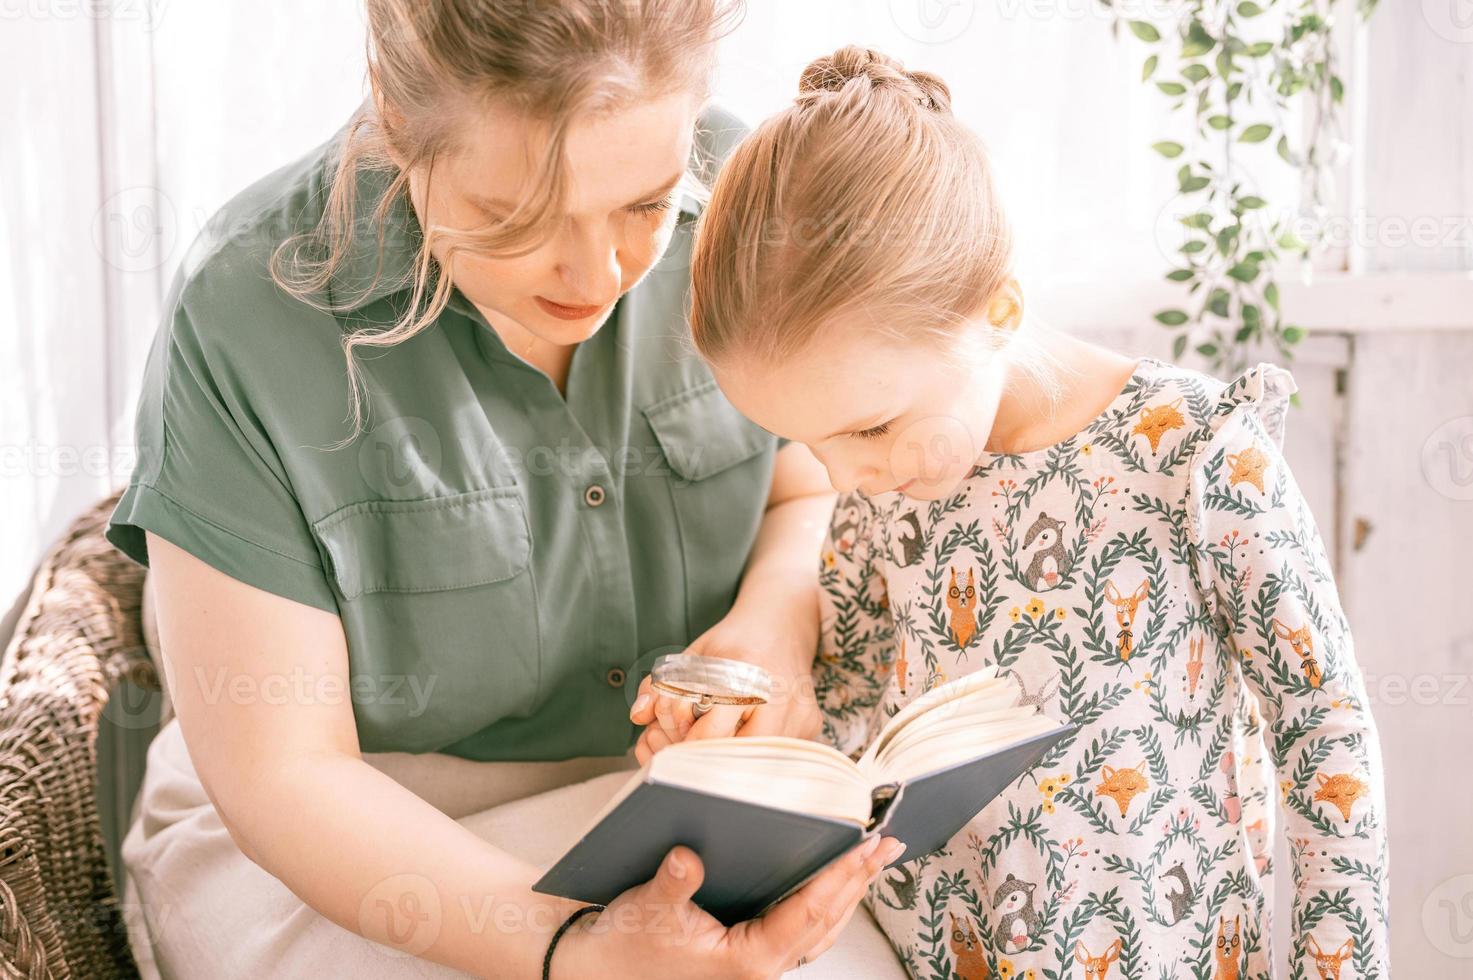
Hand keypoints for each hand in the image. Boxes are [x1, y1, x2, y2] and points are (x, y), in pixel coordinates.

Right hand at [553, 835, 905, 978]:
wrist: (601, 973)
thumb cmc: (625, 945)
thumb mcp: (645, 909)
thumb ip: (670, 883)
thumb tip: (687, 856)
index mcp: (746, 961)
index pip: (808, 913)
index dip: (841, 878)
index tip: (869, 848)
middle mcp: (761, 968)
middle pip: (826, 921)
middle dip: (859, 880)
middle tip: (889, 842)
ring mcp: (760, 965)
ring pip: (821, 929)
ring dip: (849, 893)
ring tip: (873, 858)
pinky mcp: (752, 955)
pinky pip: (804, 930)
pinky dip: (825, 904)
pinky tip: (833, 881)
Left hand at [630, 610, 821, 765]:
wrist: (784, 623)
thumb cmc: (732, 643)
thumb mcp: (692, 656)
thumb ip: (661, 685)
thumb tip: (639, 716)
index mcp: (744, 670)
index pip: (711, 733)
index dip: (686, 746)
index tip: (672, 741)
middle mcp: (778, 694)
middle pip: (736, 755)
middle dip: (706, 757)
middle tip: (687, 750)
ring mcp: (799, 713)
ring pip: (758, 762)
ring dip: (728, 760)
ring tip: (711, 745)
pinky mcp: (812, 725)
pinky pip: (776, 756)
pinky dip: (751, 756)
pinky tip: (738, 741)